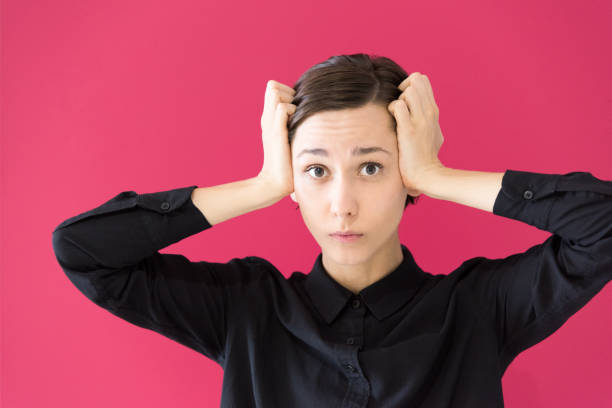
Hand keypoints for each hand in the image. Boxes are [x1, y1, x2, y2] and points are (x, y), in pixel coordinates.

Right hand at [257, 80, 296, 196]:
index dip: (286, 91)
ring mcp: (270, 124)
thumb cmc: (287, 162)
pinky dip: (290, 111)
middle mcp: (267, 118)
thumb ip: (293, 123)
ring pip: (277, 94)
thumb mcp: (289, 138)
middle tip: (297, 112)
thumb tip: (305, 109)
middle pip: (273, 87)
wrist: (275, 182)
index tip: (296, 107)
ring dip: (290, 102)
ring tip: (296, 119)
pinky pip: (280, 108)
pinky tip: (296, 125)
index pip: (273, 87)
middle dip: (288, 94)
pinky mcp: (275, 133)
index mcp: (269, 118)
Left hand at [387, 72, 444, 196]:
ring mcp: (421, 120)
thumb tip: (420, 111)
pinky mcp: (409, 130)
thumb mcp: (432, 133)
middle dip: (404, 87)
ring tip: (396, 116)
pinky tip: (391, 122)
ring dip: (398, 99)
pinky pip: (398, 106)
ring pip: (409, 90)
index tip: (403, 100)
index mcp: (434, 111)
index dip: (410, 85)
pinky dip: (391, 110)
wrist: (429, 176)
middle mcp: (430, 112)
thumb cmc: (426, 158)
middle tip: (398, 105)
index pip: (423, 81)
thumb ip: (426, 120)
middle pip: (417, 79)